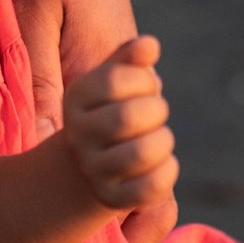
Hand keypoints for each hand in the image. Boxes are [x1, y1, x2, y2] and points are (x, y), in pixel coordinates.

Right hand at [55, 36, 177, 213]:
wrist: (78, 170)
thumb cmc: (105, 112)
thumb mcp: (107, 81)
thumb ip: (128, 59)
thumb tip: (151, 45)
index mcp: (76, 99)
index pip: (115, 80)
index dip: (144, 80)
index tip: (148, 86)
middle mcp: (78, 135)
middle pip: (129, 117)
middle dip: (157, 110)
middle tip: (157, 113)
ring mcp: (92, 169)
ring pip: (142, 154)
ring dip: (163, 142)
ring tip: (160, 138)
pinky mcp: (109, 197)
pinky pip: (150, 187)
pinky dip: (167, 172)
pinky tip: (163, 163)